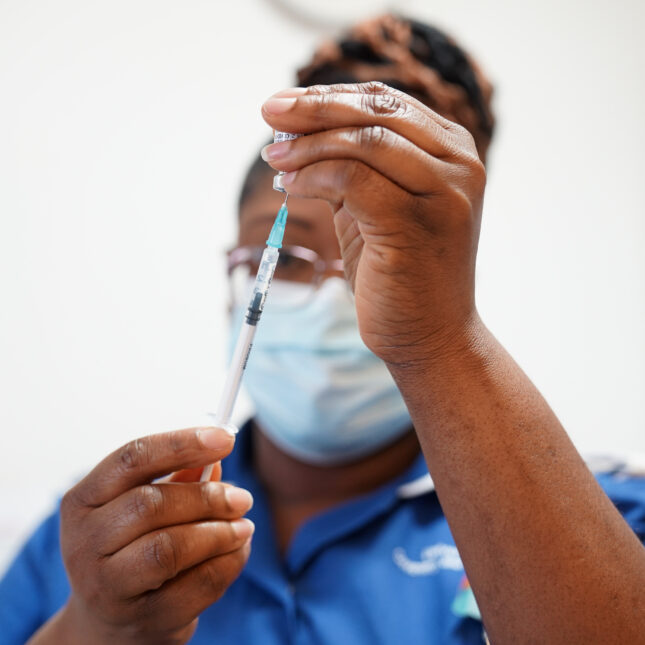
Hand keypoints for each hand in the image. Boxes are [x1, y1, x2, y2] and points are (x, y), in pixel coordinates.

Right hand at [57, 427, 252, 644]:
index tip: (226, 438)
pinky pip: (196, 586)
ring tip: (244, 527)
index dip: (182, 444)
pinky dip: (228, 563)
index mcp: (83, 500)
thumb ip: (178, 480)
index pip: (132, 458)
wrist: (108, 625)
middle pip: (152, 504)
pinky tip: (238, 551)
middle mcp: (84, 542)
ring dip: (220, 532)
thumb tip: (215, 458)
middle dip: (207, 497)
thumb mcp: (142, 509)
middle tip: (242, 497)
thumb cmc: (130, 550)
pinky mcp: (141, 620)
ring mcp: (107, 587)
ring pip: (171, 548)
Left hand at [261, 82, 485, 365]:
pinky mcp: (416, 222)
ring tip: (274, 157)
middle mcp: (459, 165)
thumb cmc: (401, 275)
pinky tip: (290, 186)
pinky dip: (313, 176)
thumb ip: (354, 168)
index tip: (284, 105)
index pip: (385, 103)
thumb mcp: (378, 208)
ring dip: (307, 145)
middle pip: (375, 112)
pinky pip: (352, 179)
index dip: (329, 96)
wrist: (431, 336)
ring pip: (363, 142)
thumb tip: (297, 133)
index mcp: (453, 153)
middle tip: (269, 114)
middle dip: (312, 108)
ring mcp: (444, 192)